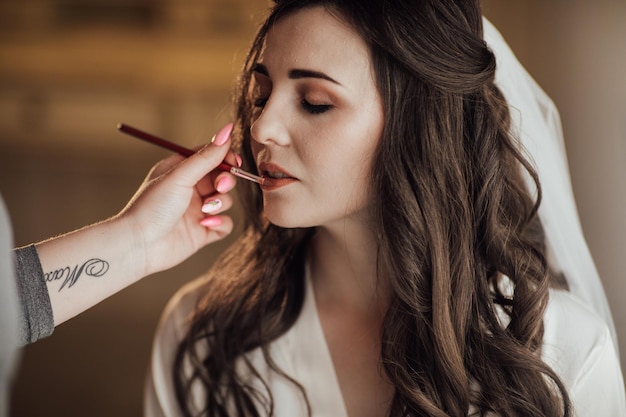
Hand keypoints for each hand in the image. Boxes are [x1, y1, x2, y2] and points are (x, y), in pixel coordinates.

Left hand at [117, 123, 237, 276]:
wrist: (138, 246)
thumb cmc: (151, 207)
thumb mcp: (180, 176)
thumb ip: (207, 156)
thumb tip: (227, 130)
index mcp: (180, 170)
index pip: (210, 156)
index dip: (225, 158)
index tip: (234, 163)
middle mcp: (189, 189)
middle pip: (222, 177)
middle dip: (225, 181)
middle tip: (219, 187)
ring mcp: (197, 211)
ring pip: (226, 200)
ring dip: (220, 204)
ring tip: (205, 210)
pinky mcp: (202, 232)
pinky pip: (225, 224)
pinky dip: (220, 223)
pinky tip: (205, 225)